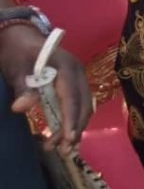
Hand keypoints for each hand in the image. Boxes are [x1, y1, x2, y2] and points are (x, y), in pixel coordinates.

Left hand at [0, 25, 91, 154]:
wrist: (21, 37)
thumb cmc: (17, 51)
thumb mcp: (15, 67)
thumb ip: (22, 87)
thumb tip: (21, 108)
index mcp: (67, 67)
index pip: (72, 96)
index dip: (71, 118)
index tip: (68, 138)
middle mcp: (78, 73)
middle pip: (83, 104)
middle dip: (75, 128)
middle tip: (64, 151)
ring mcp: (78, 78)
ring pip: (83, 107)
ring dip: (74, 127)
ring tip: (60, 148)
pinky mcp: (74, 84)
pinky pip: (78, 105)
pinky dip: (72, 120)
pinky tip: (62, 134)